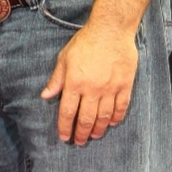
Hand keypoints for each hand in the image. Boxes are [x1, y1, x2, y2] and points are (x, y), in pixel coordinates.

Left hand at [41, 21, 137, 144]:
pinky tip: (112, 123)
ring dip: (98, 129)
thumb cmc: (85, 42)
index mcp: (74, 83)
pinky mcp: (125, 84)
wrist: (111, 29)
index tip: (64, 137)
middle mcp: (92, 89)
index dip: (65, 127)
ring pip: (104, 116)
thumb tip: (45, 96)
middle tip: (79, 141)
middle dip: (81, 133)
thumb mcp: (64, 58)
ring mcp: (110, 88)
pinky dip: (116, 117)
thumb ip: (56, 79)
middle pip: (86, 119)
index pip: (68, 112)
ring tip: (95, 136)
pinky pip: (121, 106)